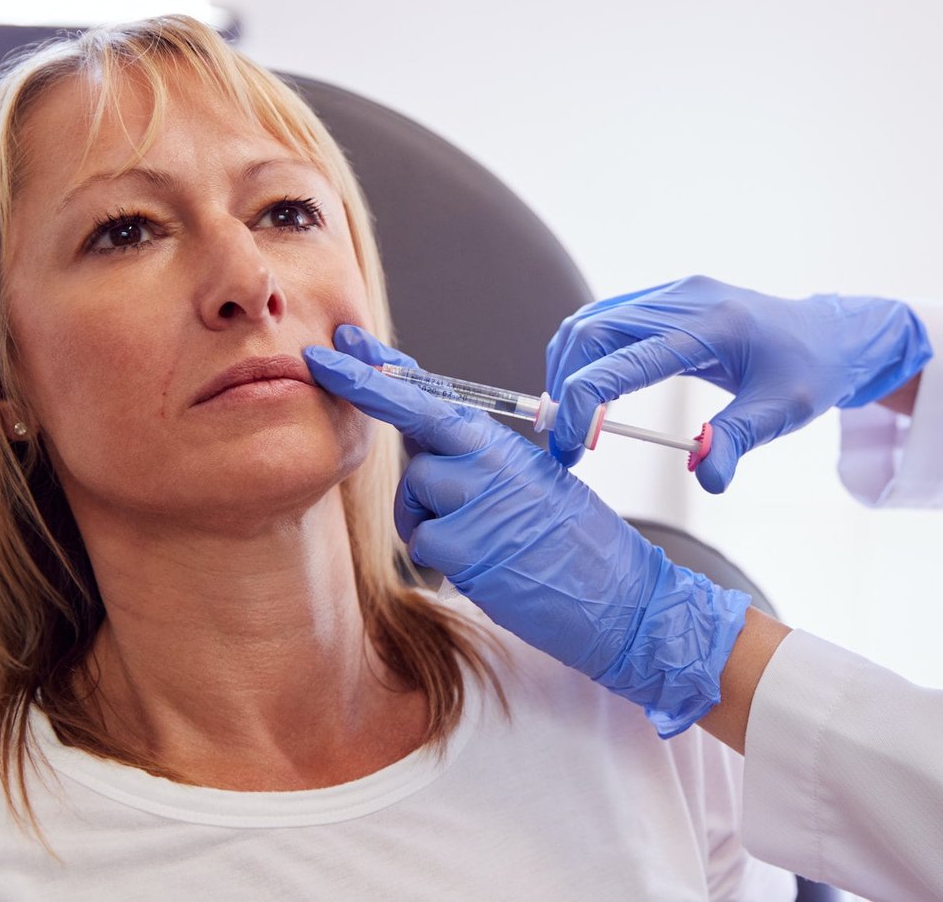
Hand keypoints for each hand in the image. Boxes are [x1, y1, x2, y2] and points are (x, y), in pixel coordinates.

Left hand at [304, 325, 750, 735]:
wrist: (623, 598)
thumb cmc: (579, 545)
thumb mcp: (537, 484)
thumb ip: (482, 463)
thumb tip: (430, 453)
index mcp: (506, 444)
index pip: (440, 396)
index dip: (387, 368)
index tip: (346, 344)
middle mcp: (491, 461)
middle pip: (411, 416)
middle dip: (362, 385)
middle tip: (319, 360)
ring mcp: (478, 501)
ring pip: (415, 492)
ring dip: (428, 517)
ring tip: (484, 540)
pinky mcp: (467, 548)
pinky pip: (424, 542)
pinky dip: (446, 558)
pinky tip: (488, 566)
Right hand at [545, 276, 932, 491]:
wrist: (829, 333)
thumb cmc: (811, 372)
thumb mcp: (784, 413)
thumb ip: (739, 441)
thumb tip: (707, 480)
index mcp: (713, 325)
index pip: (626, 358)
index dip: (586, 401)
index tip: (571, 447)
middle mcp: (685, 298)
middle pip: (592, 330)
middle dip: (566, 384)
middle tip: (566, 441)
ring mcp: (673, 292)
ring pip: (592, 320)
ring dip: (570, 368)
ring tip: (576, 422)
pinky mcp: (667, 299)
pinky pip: (608, 319)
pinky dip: (587, 356)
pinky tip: (596, 394)